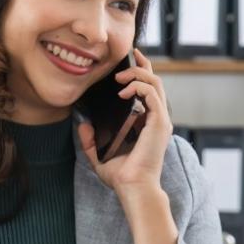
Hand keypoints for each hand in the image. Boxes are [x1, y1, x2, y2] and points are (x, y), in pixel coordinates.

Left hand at [77, 48, 172, 196]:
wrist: (133, 188)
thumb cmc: (122, 176)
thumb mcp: (100, 156)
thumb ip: (91, 141)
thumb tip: (83, 125)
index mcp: (147, 123)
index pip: (148, 91)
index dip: (141, 72)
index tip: (128, 61)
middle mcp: (157, 119)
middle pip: (155, 81)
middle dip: (142, 64)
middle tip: (128, 56)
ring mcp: (160, 120)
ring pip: (155, 82)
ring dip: (138, 73)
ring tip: (120, 77)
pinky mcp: (159, 122)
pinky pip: (152, 94)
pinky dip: (138, 86)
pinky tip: (123, 91)